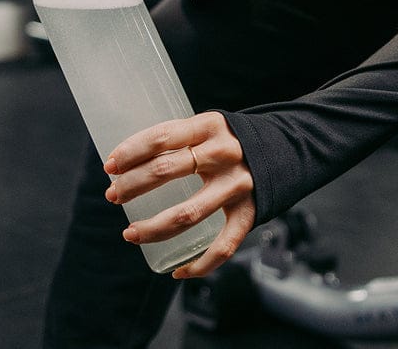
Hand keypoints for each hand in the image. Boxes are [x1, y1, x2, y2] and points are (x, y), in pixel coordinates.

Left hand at [103, 112, 255, 278]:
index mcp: (210, 126)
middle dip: (133, 185)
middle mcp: (224, 153)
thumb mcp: (208, 127)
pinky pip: (224, 245)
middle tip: (112, 195)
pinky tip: (177, 271)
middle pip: (167, 171)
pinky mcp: (250, 211)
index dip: (131, 152)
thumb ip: (178, 140)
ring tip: (130, 234)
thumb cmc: (231, 139)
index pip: (161, 137)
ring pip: (188, 214)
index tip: (110, 166)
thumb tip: (128, 163)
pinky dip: (199, 264)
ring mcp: (237, 185)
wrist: (287, 146)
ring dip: (154, 227)